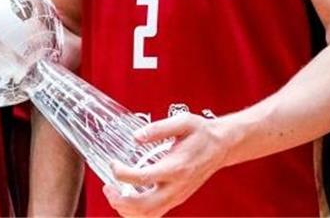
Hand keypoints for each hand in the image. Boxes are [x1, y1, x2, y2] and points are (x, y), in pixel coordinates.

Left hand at [103, 113, 229, 217]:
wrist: (222, 146)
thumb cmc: (202, 133)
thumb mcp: (182, 122)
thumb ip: (158, 128)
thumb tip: (136, 137)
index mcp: (176, 167)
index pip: (144, 178)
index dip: (122, 173)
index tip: (113, 164)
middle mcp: (176, 186)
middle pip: (144, 206)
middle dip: (120, 201)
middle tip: (107, 187)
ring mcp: (177, 196)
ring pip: (149, 215)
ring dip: (127, 210)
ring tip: (114, 194)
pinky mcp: (177, 199)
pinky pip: (155, 214)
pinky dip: (137, 212)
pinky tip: (128, 198)